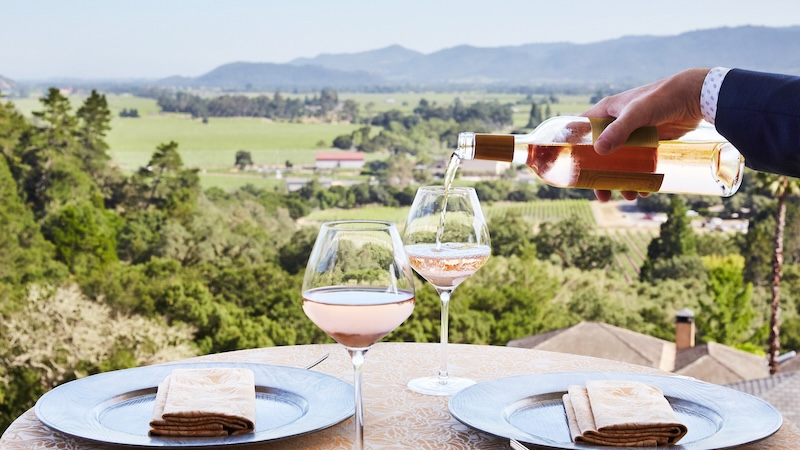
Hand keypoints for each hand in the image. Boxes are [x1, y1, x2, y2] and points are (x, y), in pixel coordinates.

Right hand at [580, 68, 709, 200]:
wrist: (695, 96)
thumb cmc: (661, 98)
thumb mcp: (636, 113)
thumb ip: (618, 130)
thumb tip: (599, 151)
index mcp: (605, 112)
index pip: (580, 130)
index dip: (571, 147)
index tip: (567, 167)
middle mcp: (616, 124)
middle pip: (599, 154)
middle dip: (599, 176)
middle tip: (602, 194)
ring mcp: (633, 135)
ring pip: (619, 162)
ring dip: (622, 181)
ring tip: (630, 195)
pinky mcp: (649, 142)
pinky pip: (638, 163)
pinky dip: (639, 177)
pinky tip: (646, 188)